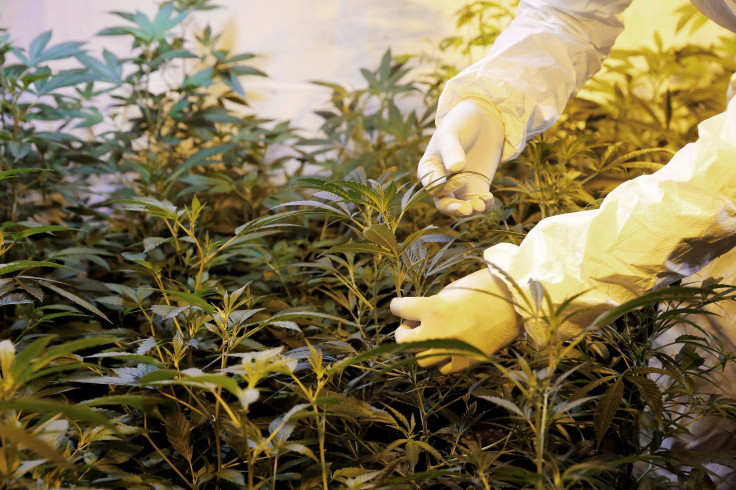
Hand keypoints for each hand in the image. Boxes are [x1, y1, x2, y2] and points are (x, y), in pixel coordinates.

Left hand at [390, 269, 522, 373]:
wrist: (517, 302)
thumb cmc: (485, 288)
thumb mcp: (452, 290)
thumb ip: (432, 303)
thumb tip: (417, 314)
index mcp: (433, 307)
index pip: (399, 308)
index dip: (397, 306)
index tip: (398, 306)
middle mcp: (438, 331)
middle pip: (403, 341)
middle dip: (403, 333)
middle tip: (410, 327)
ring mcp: (452, 349)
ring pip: (421, 359)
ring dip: (421, 348)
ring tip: (429, 339)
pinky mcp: (467, 361)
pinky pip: (444, 368)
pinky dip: (441, 359)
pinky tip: (447, 349)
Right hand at [418, 98, 504, 217]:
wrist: (483, 118)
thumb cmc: (460, 123)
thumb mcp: (452, 133)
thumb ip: (451, 150)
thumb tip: (455, 169)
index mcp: (429, 169)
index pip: (432, 187)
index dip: (445, 187)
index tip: (461, 176)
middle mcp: (442, 182)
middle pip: (443, 203)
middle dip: (454, 209)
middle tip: (468, 210)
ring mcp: (460, 187)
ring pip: (460, 208)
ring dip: (470, 210)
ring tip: (481, 205)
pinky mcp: (477, 188)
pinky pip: (478, 203)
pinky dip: (484, 206)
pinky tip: (489, 198)